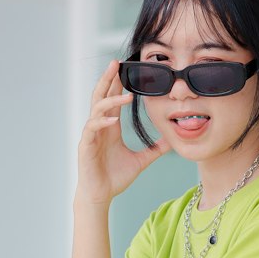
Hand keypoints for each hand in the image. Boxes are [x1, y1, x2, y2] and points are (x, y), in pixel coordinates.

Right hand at [76, 59, 166, 206]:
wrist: (100, 195)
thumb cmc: (115, 177)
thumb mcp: (141, 160)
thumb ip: (155, 149)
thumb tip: (172, 141)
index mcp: (110, 127)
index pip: (113, 98)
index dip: (117, 82)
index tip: (125, 67)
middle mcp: (99, 126)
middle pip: (101, 95)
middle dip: (107, 78)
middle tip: (116, 62)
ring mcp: (91, 135)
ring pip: (97, 109)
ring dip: (110, 99)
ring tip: (126, 95)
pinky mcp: (86, 146)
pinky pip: (92, 128)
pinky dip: (102, 122)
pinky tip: (113, 119)